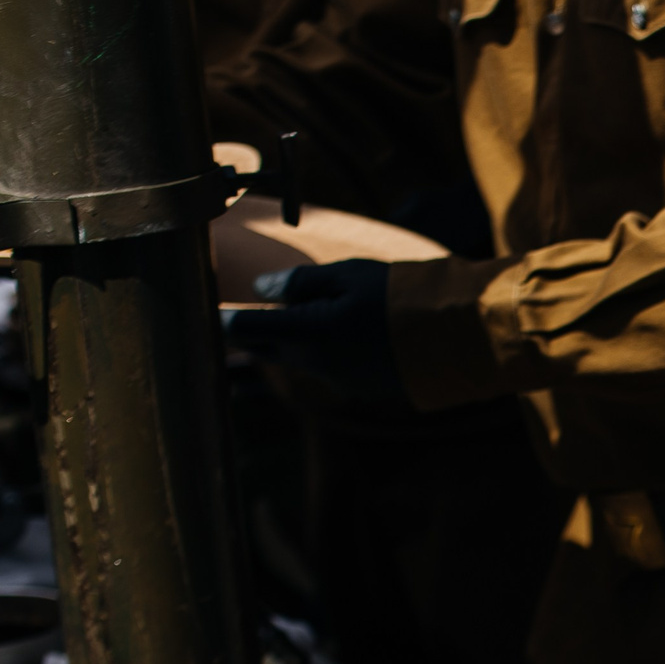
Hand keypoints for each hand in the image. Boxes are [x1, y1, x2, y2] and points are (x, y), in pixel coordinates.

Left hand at [222, 258, 406, 405]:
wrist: (456, 339)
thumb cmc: (401, 297)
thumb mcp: (349, 274)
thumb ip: (300, 282)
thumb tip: (262, 290)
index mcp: (306, 333)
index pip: (246, 329)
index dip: (224, 319)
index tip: (208, 310)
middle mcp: (315, 363)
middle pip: (267, 348)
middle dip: (253, 334)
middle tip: (238, 321)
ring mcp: (339, 380)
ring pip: (302, 357)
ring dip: (297, 340)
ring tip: (311, 316)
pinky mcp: (361, 389)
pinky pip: (333, 368)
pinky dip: (331, 351)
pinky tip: (353, 334)